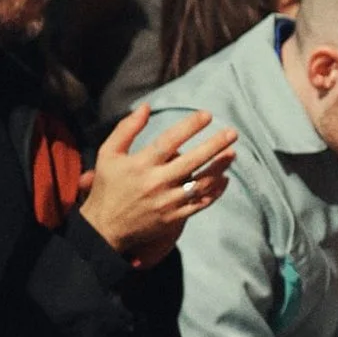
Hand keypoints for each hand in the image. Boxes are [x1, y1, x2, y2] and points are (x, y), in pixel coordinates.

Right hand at [79, 104, 237, 264]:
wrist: (104, 230)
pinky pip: (200, 203)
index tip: (207, 115)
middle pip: (192, 161)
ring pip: (201, 183)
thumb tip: (145, 106)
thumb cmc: (107, 187)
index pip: (169, 141)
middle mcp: (156, 183)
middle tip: (233, 133)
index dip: (189, 126)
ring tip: (232, 153)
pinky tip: (224, 179)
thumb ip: (126, 129)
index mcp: (140, 165)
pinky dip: (215, 191)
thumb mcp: (108, 154)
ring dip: (219, 168)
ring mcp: (167, 202)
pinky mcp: (174, 218)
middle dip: (215, 145)